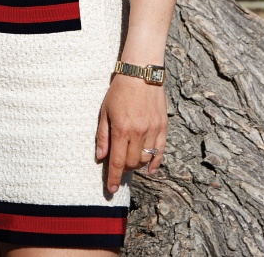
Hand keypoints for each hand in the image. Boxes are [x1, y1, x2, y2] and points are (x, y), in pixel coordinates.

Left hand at [95, 74, 166, 193]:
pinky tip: (149, 169)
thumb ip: (103, 135)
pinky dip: (154, 163)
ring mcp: (152, 130)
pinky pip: (160, 151)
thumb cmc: (119, 91)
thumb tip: (100, 157)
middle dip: (123, 168)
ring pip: (145, 159)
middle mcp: (138, 132)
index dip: (113, 178)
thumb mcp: (105, 110)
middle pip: (131, 163)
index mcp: (121, 129)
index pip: (116, 162)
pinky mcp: (163, 127)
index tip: (110, 190)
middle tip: (118, 165)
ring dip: (136, 164)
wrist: (141, 73)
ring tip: (129, 160)